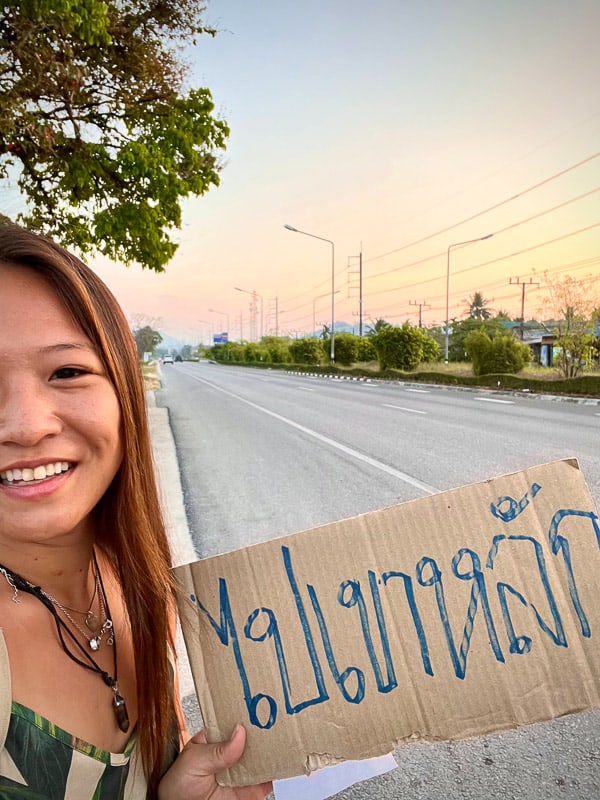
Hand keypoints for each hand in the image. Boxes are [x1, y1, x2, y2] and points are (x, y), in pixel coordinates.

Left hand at [158, 724, 272, 799]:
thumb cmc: (178, 788)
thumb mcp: (192, 762)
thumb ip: (216, 750)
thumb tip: (239, 733)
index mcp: (215, 739)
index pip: (234, 722)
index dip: (246, 713)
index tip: (258, 707)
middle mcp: (231, 754)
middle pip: (253, 737)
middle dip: (264, 729)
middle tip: (275, 721)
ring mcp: (242, 772)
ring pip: (264, 756)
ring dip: (273, 748)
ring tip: (282, 738)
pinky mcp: (252, 791)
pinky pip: (269, 779)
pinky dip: (277, 770)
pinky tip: (280, 762)